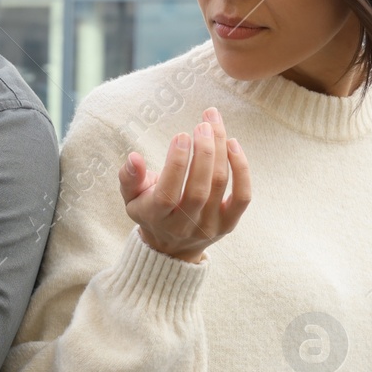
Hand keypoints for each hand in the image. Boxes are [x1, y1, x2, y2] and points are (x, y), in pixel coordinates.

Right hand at [118, 107, 250, 263]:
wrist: (172, 246)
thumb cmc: (150, 211)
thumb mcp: (131, 197)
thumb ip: (129, 178)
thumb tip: (134, 157)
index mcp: (157, 218)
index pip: (168, 193)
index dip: (176, 163)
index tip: (181, 135)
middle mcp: (184, 226)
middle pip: (199, 189)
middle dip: (204, 152)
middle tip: (202, 125)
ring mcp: (209, 226)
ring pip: (220, 185)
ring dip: (221, 151)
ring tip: (214, 124)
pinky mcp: (229, 223)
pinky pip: (242, 196)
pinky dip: (241, 169)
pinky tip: (233, 144)